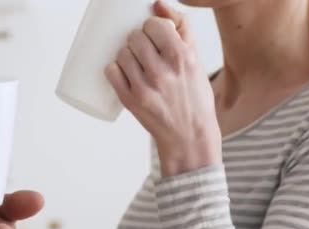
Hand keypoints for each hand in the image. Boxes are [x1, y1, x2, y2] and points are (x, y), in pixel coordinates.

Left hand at [105, 0, 221, 176]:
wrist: (189, 136)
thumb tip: (158, 3)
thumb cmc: (193, 97)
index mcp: (183, 57)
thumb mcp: (197, 61)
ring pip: (122, 53)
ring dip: (126, 55)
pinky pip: (111, 72)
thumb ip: (182, 29)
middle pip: (135, 38)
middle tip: (143, 52)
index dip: (151, 28)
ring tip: (135, 64)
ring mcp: (144, 87)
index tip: (153, 36)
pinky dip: (114, 70)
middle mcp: (163, 71)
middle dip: (137, 41)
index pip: (154, 24)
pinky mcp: (130, 100)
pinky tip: (124, 73)